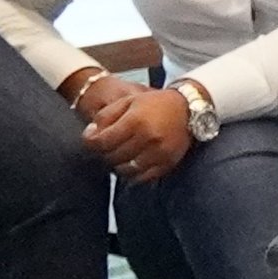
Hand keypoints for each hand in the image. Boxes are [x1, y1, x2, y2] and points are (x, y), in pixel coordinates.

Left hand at [70, 75, 196, 182]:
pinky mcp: (168, 163)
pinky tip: (131, 163)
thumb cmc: (155, 103)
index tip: (89, 141)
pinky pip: (142, 177)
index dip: (90, 144)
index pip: (102, 142)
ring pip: (126, 170)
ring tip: (117, 156)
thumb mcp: (127, 101)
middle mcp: (148, 138)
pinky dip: (132, 174)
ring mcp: (159, 153)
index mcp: (135, 121)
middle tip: (104, 148)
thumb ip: (105, 117)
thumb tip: (89, 136)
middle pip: (113, 157)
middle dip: (103, 154)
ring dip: (117, 165)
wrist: (188, 109)